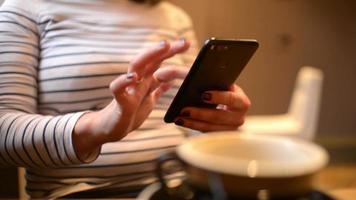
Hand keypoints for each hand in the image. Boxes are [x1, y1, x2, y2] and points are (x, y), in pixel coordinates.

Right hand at [73, 39, 189, 159]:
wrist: (109, 129)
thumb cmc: (128, 114)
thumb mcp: (148, 101)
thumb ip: (158, 89)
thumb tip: (171, 81)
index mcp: (145, 81)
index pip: (159, 62)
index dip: (172, 52)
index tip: (187, 43)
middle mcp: (137, 81)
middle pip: (150, 60)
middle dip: (166, 50)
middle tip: (184, 42)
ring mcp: (128, 90)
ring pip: (136, 67)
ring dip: (150, 55)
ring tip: (164, 46)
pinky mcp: (119, 102)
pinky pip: (117, 89)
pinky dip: (123, 82)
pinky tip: (133, 78)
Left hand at [173, 84, 250, 131]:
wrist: (228, 105)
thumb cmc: (223, 91)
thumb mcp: (223, 86)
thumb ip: (215, 83)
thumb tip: (197, 79)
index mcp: (242, 102)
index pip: (231, 99)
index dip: (218, 97)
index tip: (204, 95)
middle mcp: (239, 118)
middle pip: (218, 117)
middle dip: (200, 113)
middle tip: (184, 110)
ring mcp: (231, 129)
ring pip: (210, 127)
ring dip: (192, 123)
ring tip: (178, 118)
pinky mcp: (221, 136)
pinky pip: (205, 132)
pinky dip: (192, 126)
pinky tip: (181, 121)